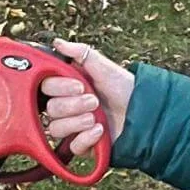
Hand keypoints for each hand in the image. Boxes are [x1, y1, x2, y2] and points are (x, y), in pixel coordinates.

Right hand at [41, 38, 135, 154]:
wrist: (142, 111)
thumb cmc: (123, 87)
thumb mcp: (102, 66)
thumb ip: (80, 53)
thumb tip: (57, 43)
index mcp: (67, 88)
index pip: (46, 88)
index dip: (60, 88)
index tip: (80, 85)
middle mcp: (67, 107)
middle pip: (50, 110)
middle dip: (73, 105)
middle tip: (94, 101)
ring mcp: (74, 128)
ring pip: (57, 128)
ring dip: (77, 122)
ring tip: (97, 117)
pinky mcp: (83, 145)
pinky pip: (73, 146)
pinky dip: (86, 138)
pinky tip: (100, 130)